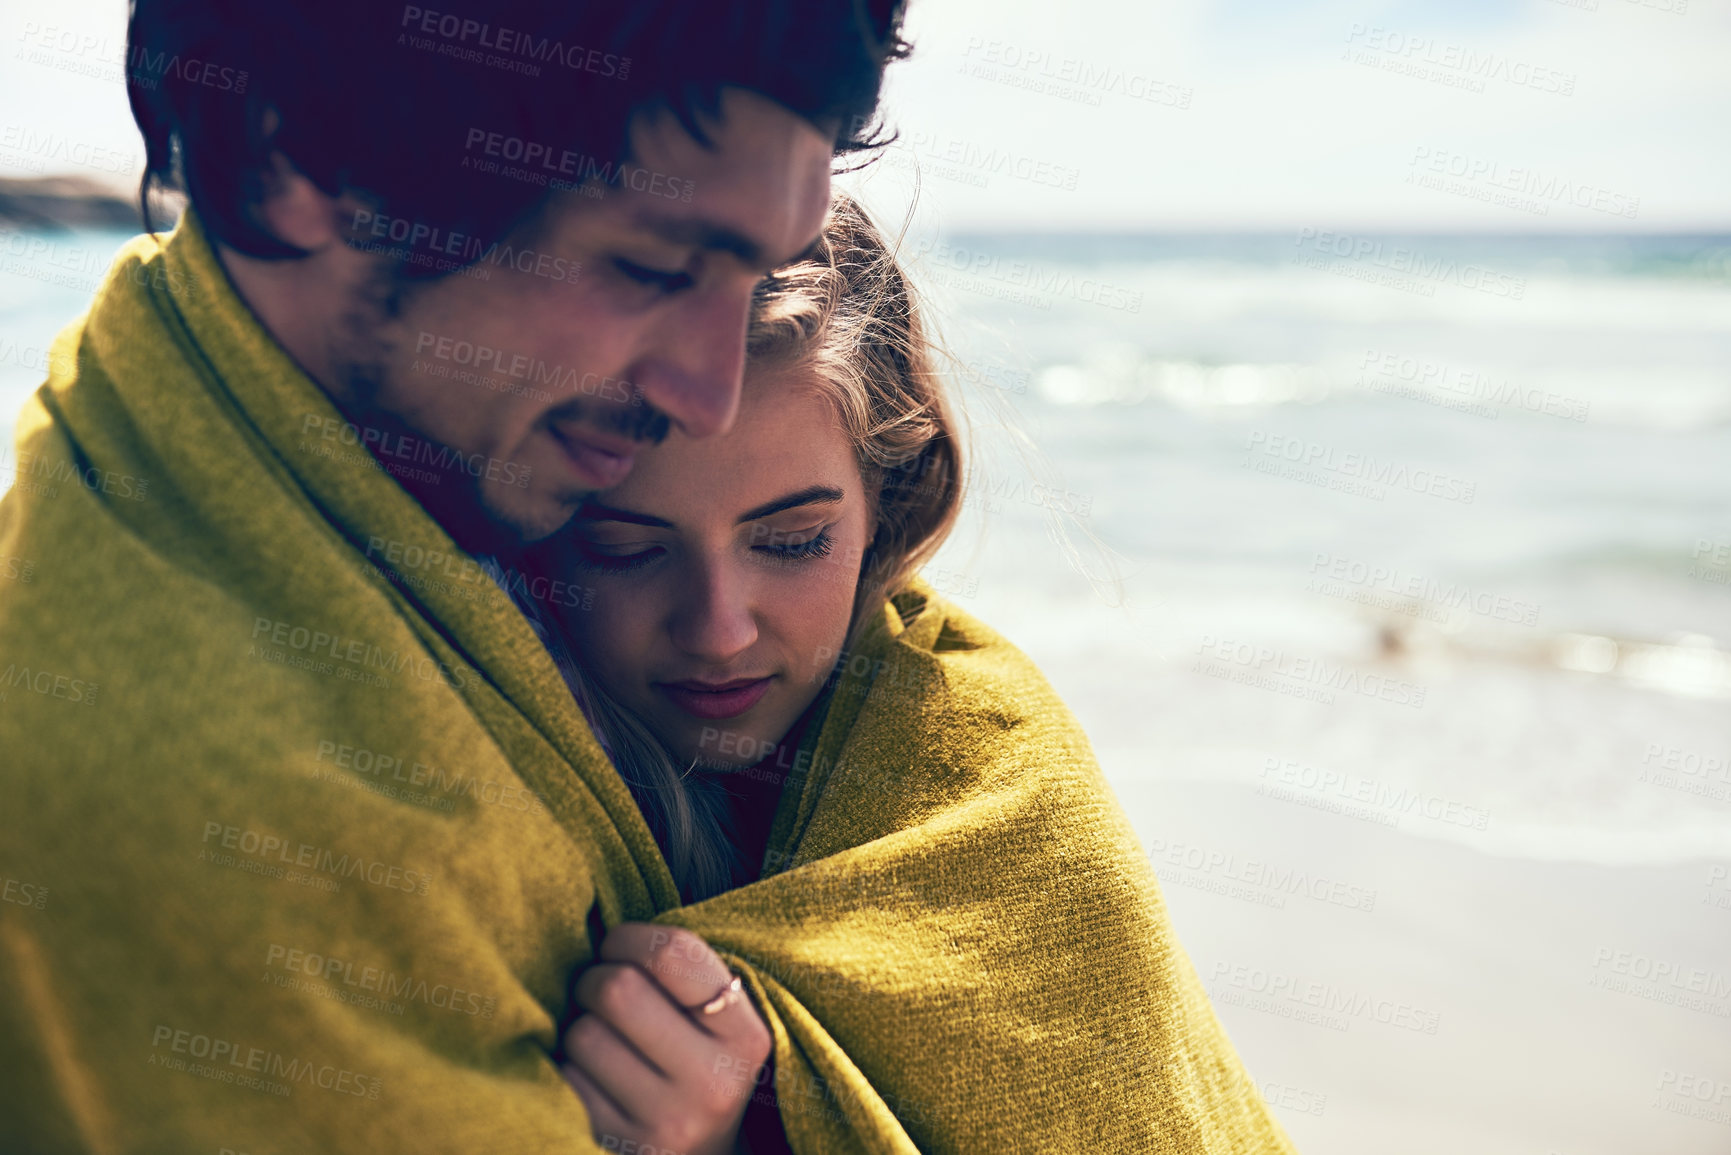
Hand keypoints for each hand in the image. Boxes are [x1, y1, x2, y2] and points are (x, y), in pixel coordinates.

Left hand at [561, 923, 772, 1154]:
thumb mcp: (718, 1022)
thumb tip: (602, 920)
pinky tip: (593, 1079)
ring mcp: (666, 1123)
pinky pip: (564, 1081)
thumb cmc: (695, 1066)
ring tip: (603, 1041)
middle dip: (595, 978)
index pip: (673, 952)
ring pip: (582, 1035)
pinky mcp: (620, 1147)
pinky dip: (567, 1070)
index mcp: (745, 1036)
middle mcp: (713, 1083)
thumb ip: (682, 972)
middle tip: (601, 991)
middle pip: (616, 989)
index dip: (630, 937)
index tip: (620, 946)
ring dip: (579, 1028)